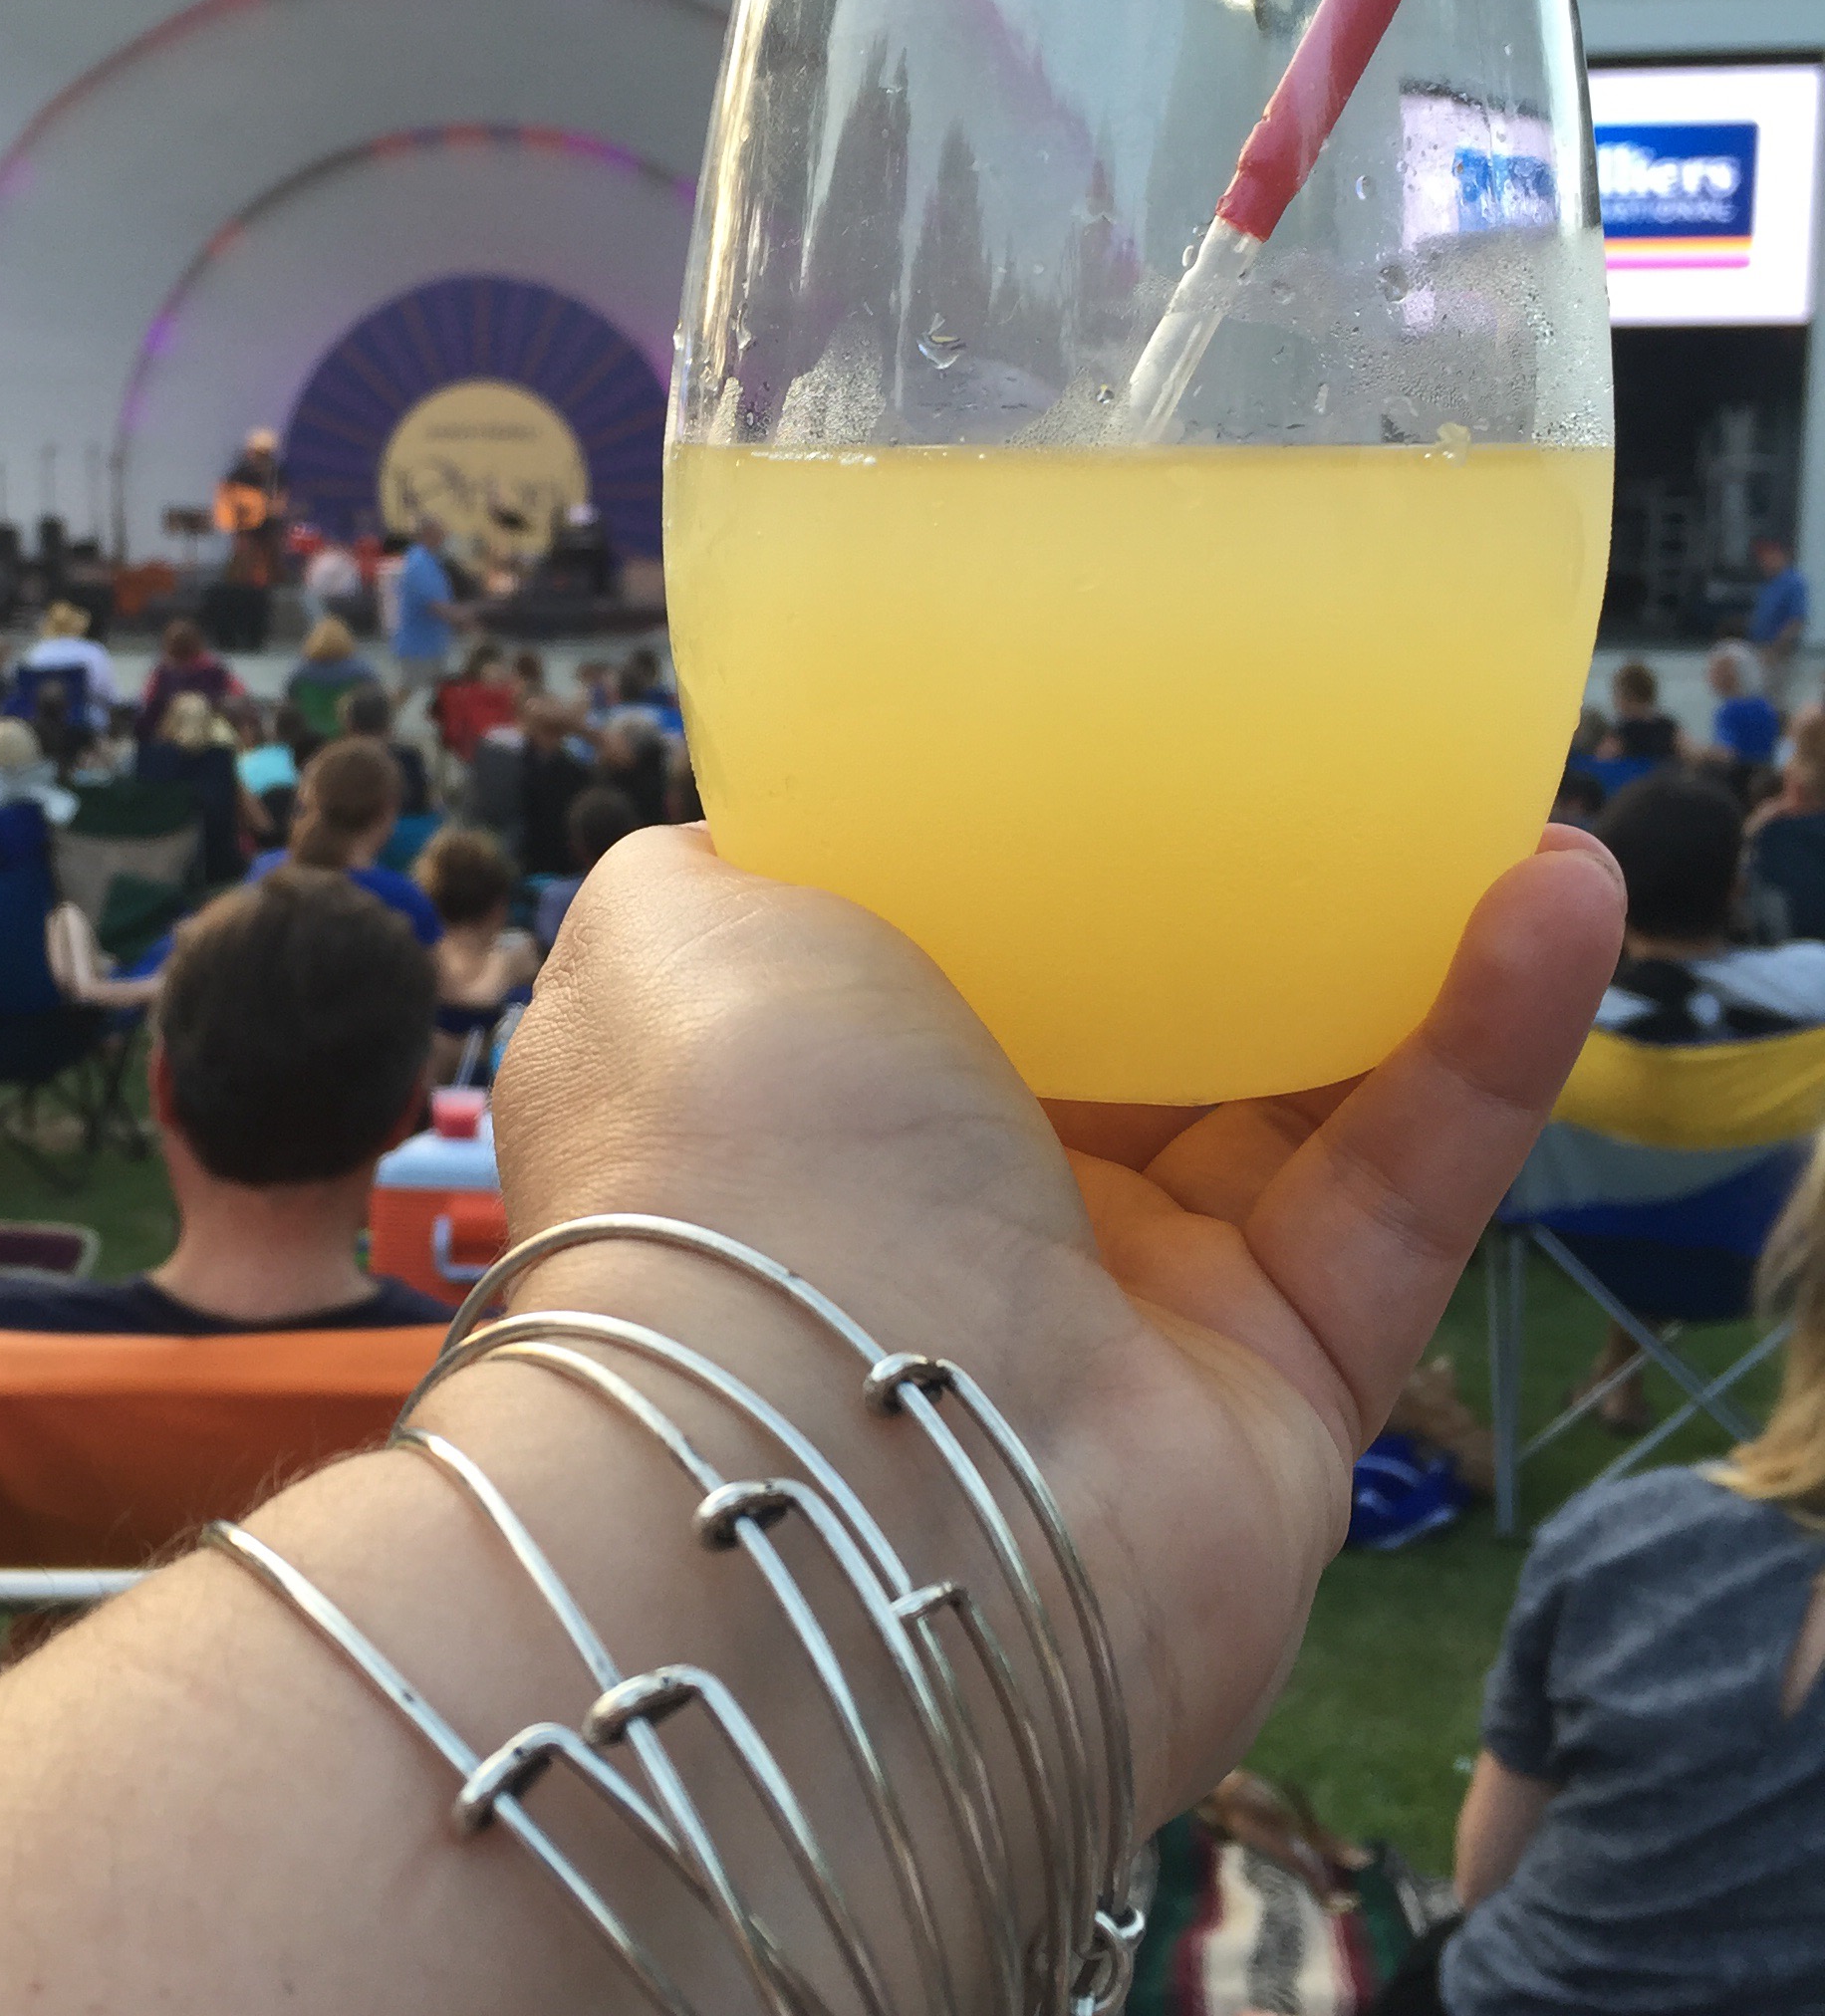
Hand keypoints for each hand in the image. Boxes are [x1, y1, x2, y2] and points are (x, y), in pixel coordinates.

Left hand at [495, 823, 1621, 1825]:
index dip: (1042, 863)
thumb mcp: (674, 934)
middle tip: (1346, 783)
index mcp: (816, 1102)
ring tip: (1516, 817)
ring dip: (1408, 961)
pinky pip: (1397, 1200)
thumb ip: (709, 867)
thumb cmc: (740, 1163)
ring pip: (1293, 1107)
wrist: (838, 1477)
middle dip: (1240, 920)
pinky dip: (1483, 1058)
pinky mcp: (1266, 1396)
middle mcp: (954, 1209)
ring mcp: (1115, 1310)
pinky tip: (1555, 909)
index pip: (946, 964)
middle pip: (1134, 1037)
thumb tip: (764, 820)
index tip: (1134, 754)